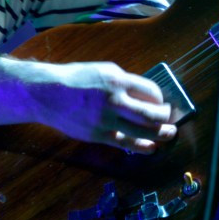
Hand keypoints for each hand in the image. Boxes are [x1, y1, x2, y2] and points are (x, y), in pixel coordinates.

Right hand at [33, 61, 175, 153]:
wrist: (47, 94)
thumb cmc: (77, 80)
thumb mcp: (104, 71)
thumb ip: (125, 83)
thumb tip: (146, 95)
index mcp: (117, 80)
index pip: (151, 91)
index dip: (161, 98)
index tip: (161, 101)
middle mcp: (114, 100)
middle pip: (152, 113)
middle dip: (166, 117)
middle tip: (171, 118)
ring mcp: (106, 119)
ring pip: (143, 131)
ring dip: (161, 133)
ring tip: (169, 133)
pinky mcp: (98, 134)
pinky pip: (126, 143)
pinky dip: (142, 147)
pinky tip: (152, 148)